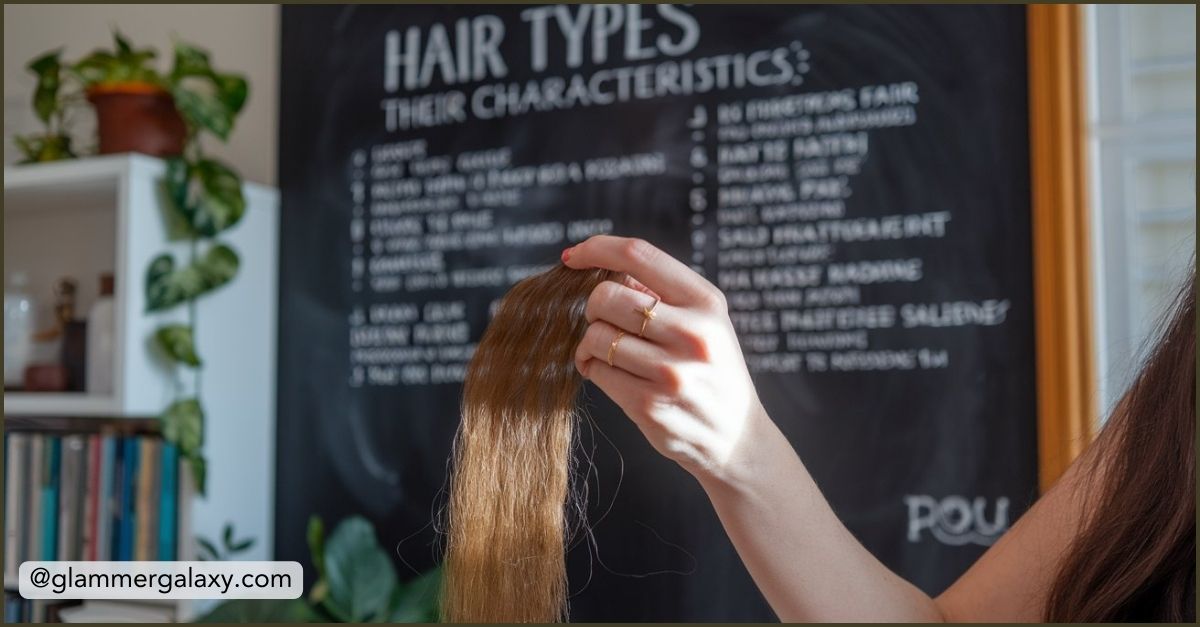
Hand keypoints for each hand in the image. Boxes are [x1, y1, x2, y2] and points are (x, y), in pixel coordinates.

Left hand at [563, 235, 770, 485]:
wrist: (736, 436)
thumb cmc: (712, 369)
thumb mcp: (705, 322)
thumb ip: (661, 292)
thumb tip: (603, 267)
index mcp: (706, 302)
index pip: (639, 255)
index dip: (597, 248)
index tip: (572, 256)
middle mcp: (691, 333)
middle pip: (606, 297)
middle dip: (594, 308)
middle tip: (605, 322)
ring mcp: (670, 372)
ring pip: (595, 337)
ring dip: (591, 343)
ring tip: (608, 352)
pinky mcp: (648, 405)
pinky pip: (596, 371)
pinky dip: (592, 368)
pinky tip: (609, 372)